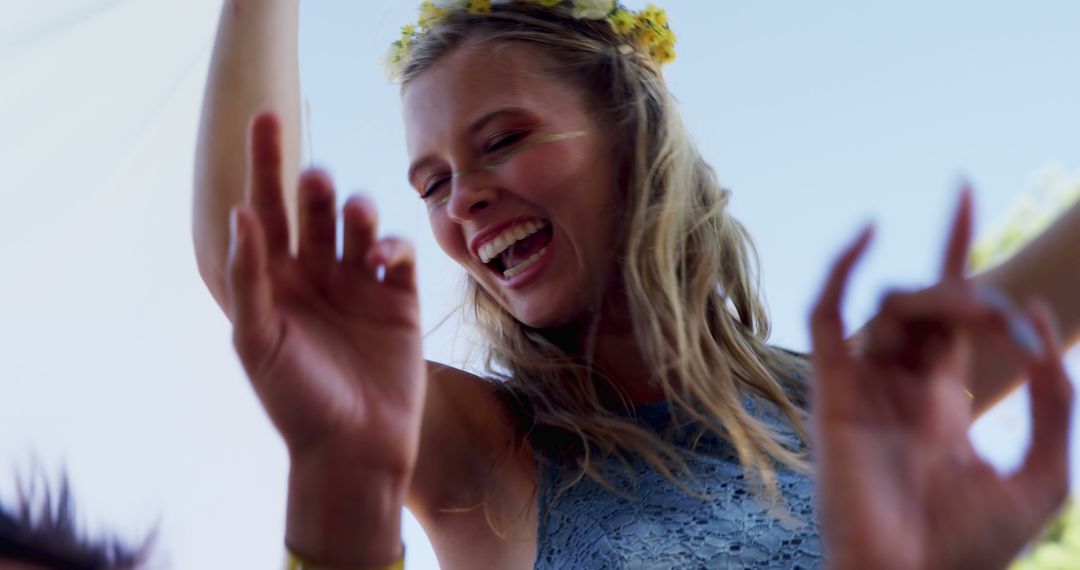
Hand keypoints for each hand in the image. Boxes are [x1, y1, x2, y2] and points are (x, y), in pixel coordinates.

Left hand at [225, 111, 424, 476]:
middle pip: (313, 209)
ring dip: (356, 211)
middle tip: (315, 180)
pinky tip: (383, 258)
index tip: (266, 116)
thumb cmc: (294, 399)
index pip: (266, 209)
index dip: (264, 163)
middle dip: (314, 187)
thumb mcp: (257, 339)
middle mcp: (316, 274)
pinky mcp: (398, 301)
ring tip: (355, 216)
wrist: (353, 449)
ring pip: (358, 224)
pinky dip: (392, 245)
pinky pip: (397, 255)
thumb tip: (241, 213)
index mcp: (275, 279)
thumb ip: (249, 276)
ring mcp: (358, 285)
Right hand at [809, 190, 1073, 569]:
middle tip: (1006, 313)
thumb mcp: (1043, 474)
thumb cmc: (971, 551)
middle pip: (928, 302)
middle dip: (970, 286)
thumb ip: (1051, 401)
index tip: (965, 194)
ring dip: (939, 293)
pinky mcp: (832, 391)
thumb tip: (1035, 323)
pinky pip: (826, 317)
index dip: (958, 252)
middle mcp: (899, 384)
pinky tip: (871, 232)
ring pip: (890, 305)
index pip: (950, 313)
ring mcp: (864, 385)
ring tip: (978, 309)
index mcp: (941, 400)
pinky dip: (842, 272)